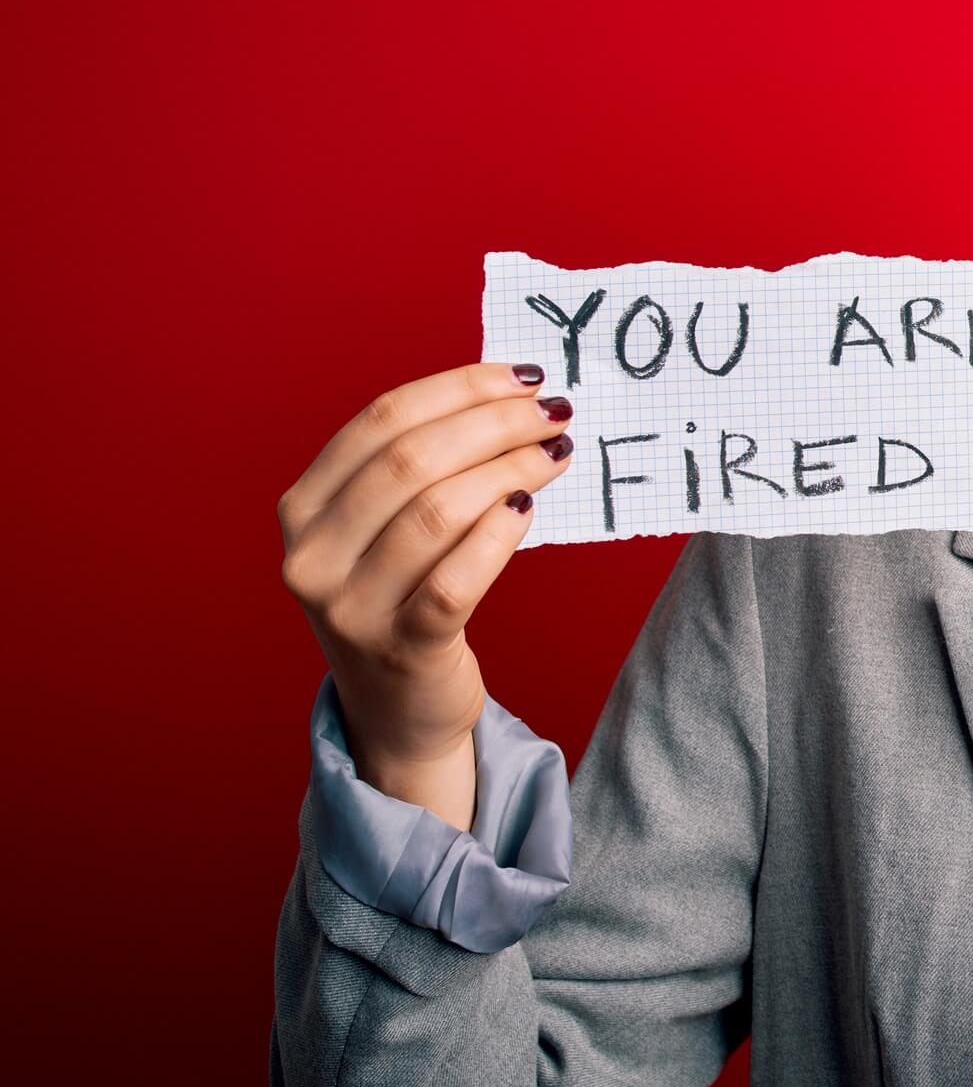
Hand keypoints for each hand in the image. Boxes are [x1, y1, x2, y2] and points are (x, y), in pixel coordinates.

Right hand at [278, 361, 576, 828]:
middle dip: (494, 423)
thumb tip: (506, 393)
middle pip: (411, 460)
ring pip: (437, 511)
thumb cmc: (402, 596)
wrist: (397, 709)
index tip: (521, 376)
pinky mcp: (401, 648)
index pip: (382, 420)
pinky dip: (498, 534)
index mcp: (304, 507)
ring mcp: (349, 607)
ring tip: (555, 454)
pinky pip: (457, 579)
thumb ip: (418, 466)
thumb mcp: (379, 529)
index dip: (458, 388)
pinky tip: (527, 506)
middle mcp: (312, 555)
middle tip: (553, 412)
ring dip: (509, 469)